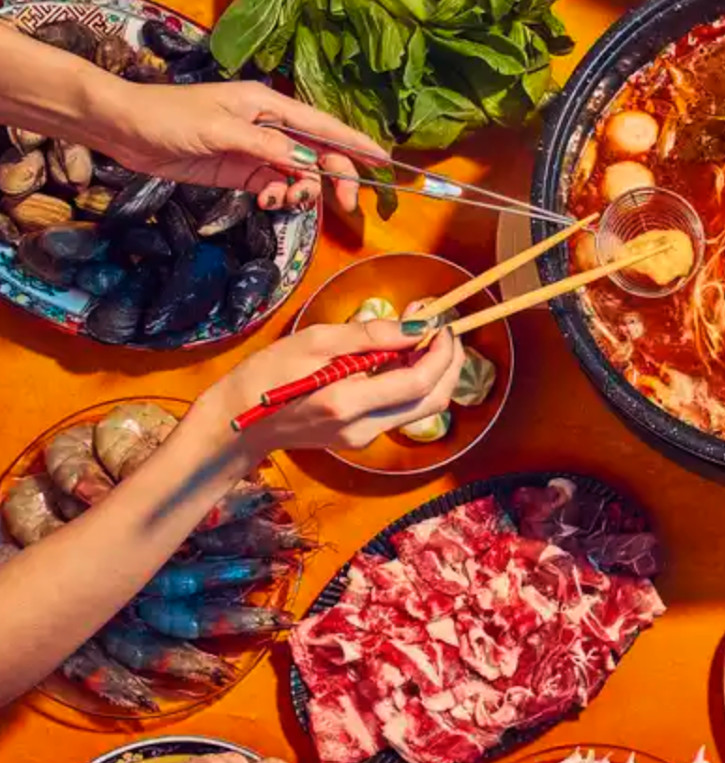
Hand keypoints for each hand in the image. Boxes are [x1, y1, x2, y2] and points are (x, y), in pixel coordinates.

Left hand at [94, 79, 380, 212]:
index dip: (356, 144)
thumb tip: (306, 161)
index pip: (324, 126)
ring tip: (286, 201)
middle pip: (319, 152)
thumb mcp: (219, 131)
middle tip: (346, 204)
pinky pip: (275, 185)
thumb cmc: (168, 117)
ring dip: (302, 190)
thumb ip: (266, 147)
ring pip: (299, 173)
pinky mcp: (241, 171)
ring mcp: (256, 150)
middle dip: (335, 177)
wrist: (124, 129)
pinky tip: (268, 201)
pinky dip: (279, 196)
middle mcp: (269, 126)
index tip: (384, 162)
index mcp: (269, 106)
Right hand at [191, 321, 464, 453]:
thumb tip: (415, 326)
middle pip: (432, 401)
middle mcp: (364, 429)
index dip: (441, 353)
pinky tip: (402, 357)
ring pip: (420, 408)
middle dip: (449, 363)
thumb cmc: (265, 375)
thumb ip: (368, 336)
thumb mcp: (313, 341)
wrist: (236, 424)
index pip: (419, 382)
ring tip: (425, 336)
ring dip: (433, 372)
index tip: (443, 323)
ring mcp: (364, 438)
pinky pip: (400, 410)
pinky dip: (412, 383)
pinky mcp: (361, 439)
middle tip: (446, 329)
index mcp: (348, 404)